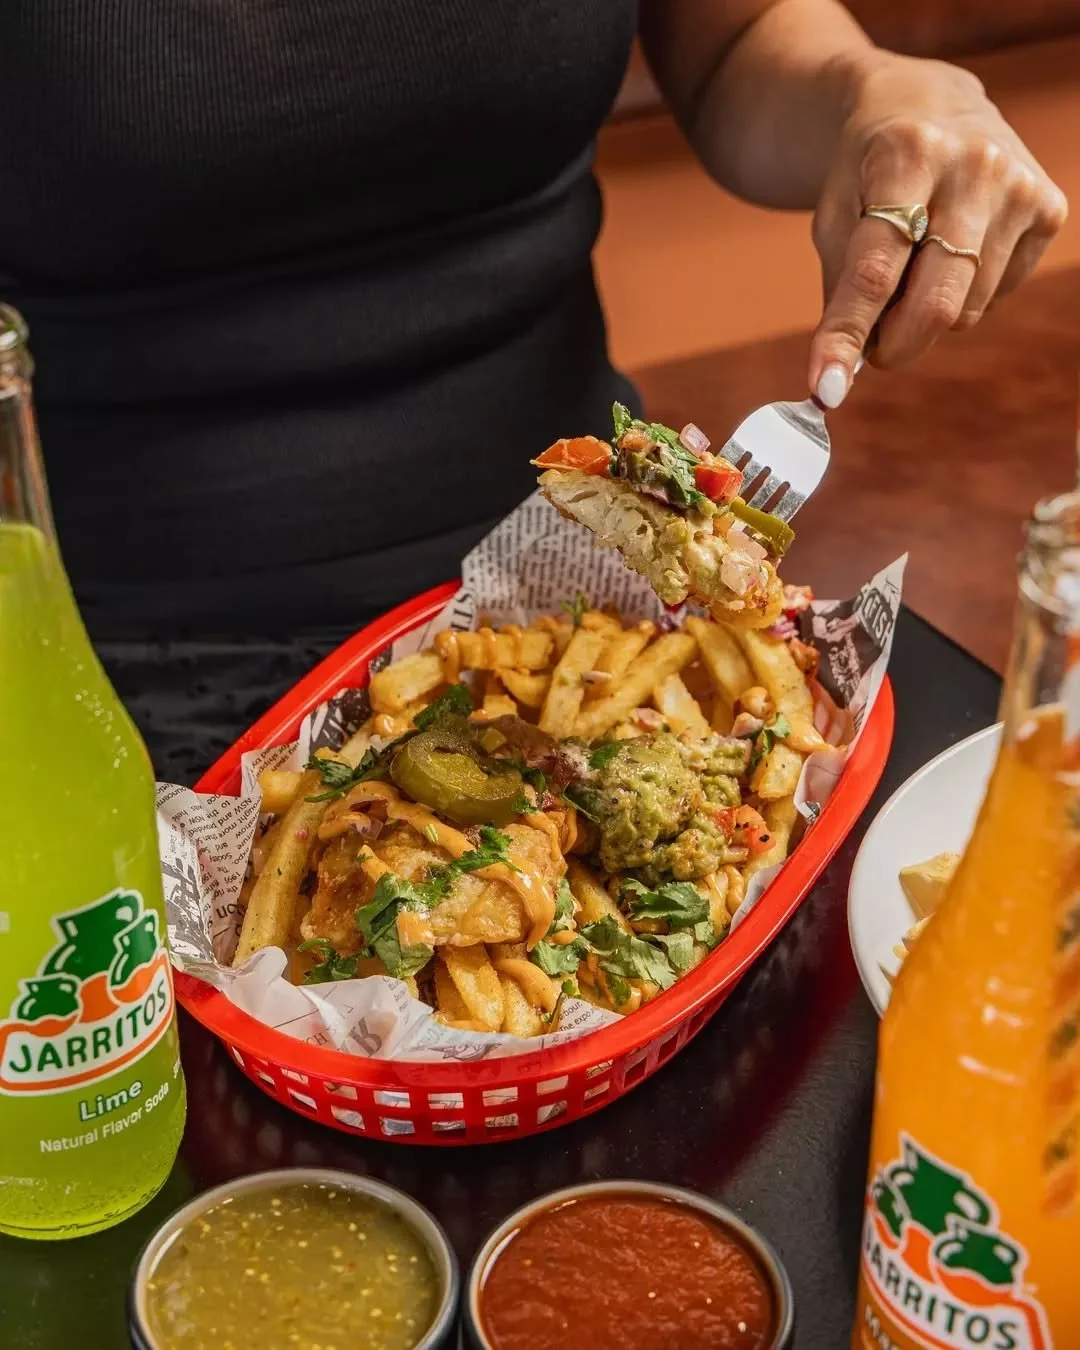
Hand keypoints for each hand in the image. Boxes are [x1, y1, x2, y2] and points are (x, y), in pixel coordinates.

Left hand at [808, 54, 1067, 406]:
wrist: (929, 104)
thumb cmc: (870, 171)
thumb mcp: (835, 214)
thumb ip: (840, 289)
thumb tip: (840, 373)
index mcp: (907, 154)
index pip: (874, 270)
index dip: (846, 335)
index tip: (825, 387)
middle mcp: (974, 165)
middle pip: (936, 300)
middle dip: (896, 345)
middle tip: (874, 350)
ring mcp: (1020, 186)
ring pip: (966, 309)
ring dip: (926, 316)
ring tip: (913, 272)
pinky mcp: (1049, 209)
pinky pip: (995, 297)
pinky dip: (964, 296)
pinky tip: (953, 254)